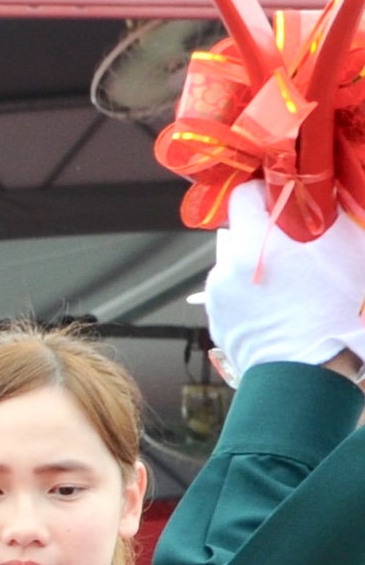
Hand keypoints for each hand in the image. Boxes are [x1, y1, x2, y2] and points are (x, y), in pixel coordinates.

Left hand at [201, 184, 364, 376]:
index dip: (265, 193)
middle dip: (264, 234)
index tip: (283, 201)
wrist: (309, 372)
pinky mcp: (216, 318)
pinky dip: (248, 292)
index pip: (243, 195)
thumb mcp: (347, 252)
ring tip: (288, 284)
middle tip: (295, 248)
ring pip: (234, 263)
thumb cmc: (335, 312)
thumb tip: (325, 193)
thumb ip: (331, 216)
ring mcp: (217, 293)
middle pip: (239, 231)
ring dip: (255, 264)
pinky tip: (275, 306)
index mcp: (256, 242)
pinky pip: (231, 293)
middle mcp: (227, 264)